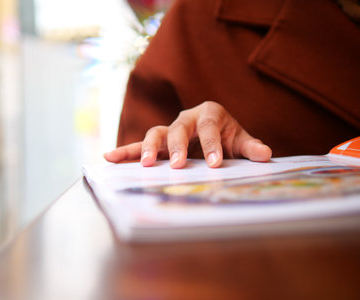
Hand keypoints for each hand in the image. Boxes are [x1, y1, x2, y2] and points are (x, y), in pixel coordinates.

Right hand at [104, 101, 271, 167]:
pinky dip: (126, 151)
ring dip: (150, 148)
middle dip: (178, 146)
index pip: (209, 127)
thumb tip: (266, 154)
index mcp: (209, 113)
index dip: (212, 144)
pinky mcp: (158, 143)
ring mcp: (170, 130)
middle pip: (178, 128)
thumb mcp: (241, 141)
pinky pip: (139, 145)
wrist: (215, 132)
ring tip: (147, 164)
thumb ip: (250, 147)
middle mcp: (186, 118)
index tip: (216, 163)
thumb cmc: (228, 136)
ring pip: (156, 134)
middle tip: (179, 165)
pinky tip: (109, 157)